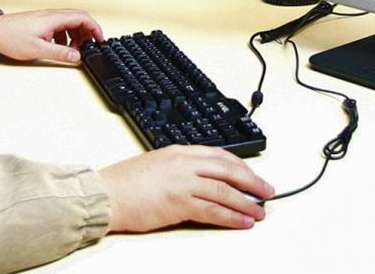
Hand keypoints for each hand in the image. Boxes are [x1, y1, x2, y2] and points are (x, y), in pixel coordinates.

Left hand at [0, 9, 103, 63]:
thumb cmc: (10, 37)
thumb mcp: (38, 49)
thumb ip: (60, 53)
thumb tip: (77, 56)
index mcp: (54, 18)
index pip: (83, 18)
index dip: (94, 28)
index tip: (99, 39)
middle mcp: (52, 15)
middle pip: (78, 18)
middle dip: (87, 32)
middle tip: (88, 45)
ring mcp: (46, 18)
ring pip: (69, 22)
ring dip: (76, 35)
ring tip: (72, 49)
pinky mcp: (41, 22)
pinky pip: (60, 26)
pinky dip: (65, 36)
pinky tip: (59, 46)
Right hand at [100, 145, 273, 232]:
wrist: (106, 194)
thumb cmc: (125, 182)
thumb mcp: (156, 163)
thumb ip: (180, 167)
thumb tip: (200, 179)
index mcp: (179, 151)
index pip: (219, 155)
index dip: (240, 166)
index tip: (252, 175)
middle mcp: (184, 163)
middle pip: (228, 170)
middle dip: (252, 181)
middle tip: (267, 191)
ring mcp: (183, 182)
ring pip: (225, 191)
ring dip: (246, 202)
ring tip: (260, 212)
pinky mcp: (179, 203)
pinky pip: (213, 210)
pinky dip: (232, 217)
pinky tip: (243, 222)